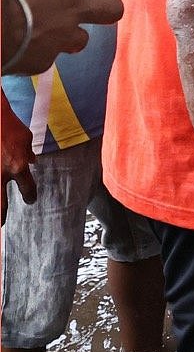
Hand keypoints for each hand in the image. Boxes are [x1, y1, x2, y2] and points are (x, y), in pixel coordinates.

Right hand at [1, 0, 147, 74]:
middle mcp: (74, 9)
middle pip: (111, 11)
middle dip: (113, 6)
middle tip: (104, 1)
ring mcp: (60, 37)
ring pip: (83, 38)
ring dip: (77, 31)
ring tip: (64, 25)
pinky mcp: (42, 59)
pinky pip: (51, 55)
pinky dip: (45, 48)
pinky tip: (32, 41)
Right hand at [2, 93, 35, 223]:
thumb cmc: (9, 125)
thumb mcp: (26, 138)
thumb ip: (29, 152)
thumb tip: (33, 162)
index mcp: (18, 167)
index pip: (27, 189)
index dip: (30, 196)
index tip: (30, 200)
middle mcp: (1, 175)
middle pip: (1, 206)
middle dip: (1, 218)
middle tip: (1, 225)